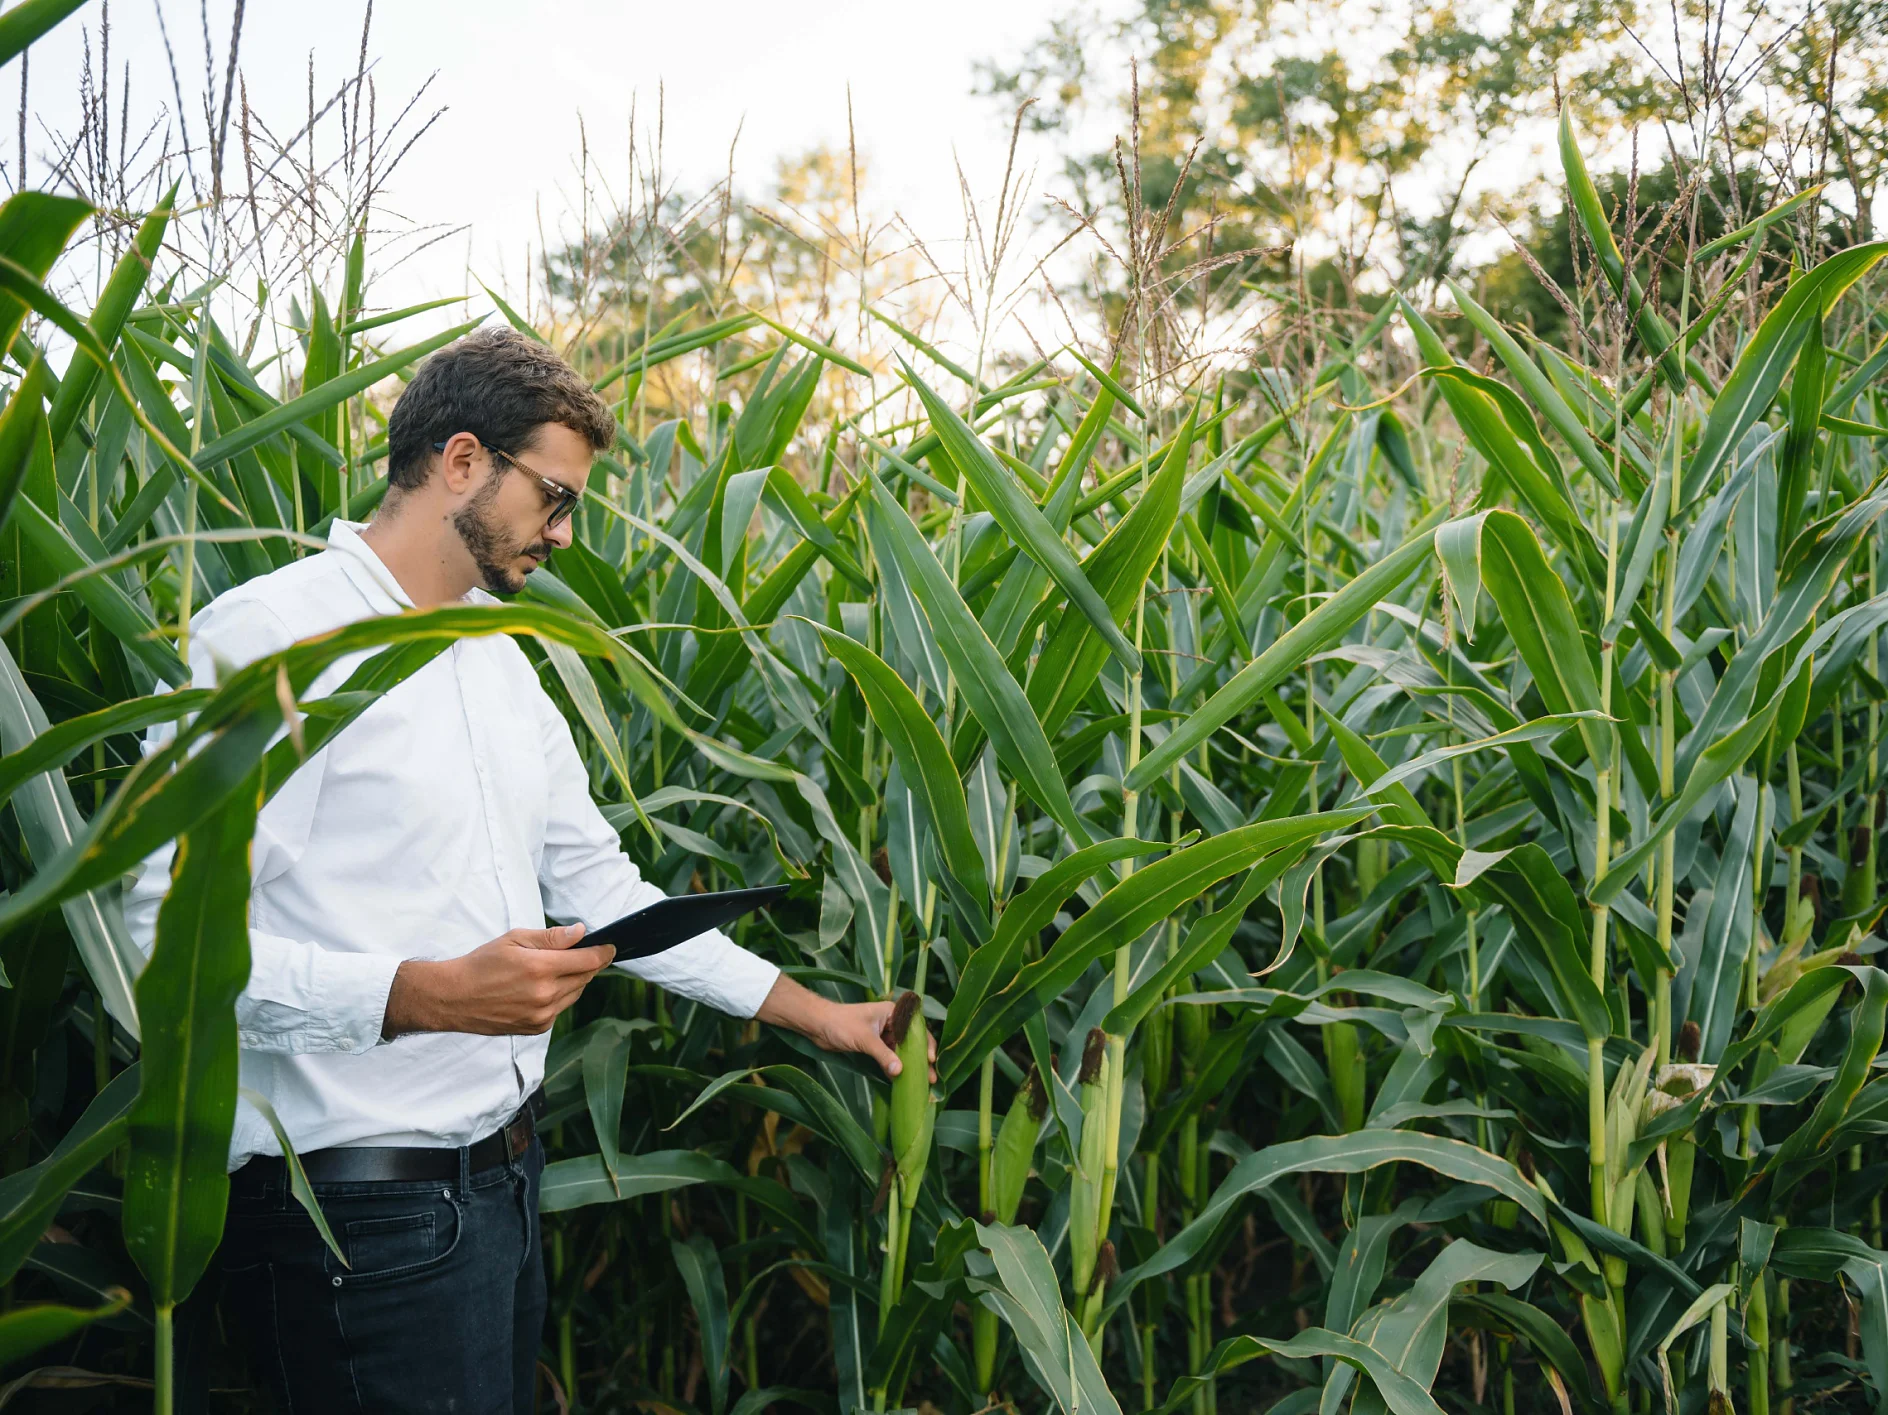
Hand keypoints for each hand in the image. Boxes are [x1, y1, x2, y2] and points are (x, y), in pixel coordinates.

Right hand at [382, 924, 615, 1039]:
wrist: (454, 998)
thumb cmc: (481, 964)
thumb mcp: (514, 939)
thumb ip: (551, 937)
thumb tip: (581, 932)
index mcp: (541, 969)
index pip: (588, 960)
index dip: (603, 952)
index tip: (611, 946)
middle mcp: (545, 995)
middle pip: (585, 977)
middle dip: (588, 963)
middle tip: (585, 952)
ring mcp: (542, 1015)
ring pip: (575, 994)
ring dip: (575, 980)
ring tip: (558, 968)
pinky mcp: (537, 1028)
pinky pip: (561, 1009)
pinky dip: (560, 996)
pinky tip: (544, 987)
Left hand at [755, 975, 937, 1081]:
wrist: (818, 1025)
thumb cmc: (841, 1023)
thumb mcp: (864, 1039)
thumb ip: (883, 1055)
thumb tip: (900, 1071)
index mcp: (893, 1013)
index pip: (916, 1028)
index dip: (925, 1044)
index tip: (930, 1061)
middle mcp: (892, 1022)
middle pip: (912, 1042)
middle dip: (922, 1060)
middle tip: (932, 1077)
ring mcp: (883, 1035)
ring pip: (902, 1051)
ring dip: (911, 1066)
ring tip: (923, 1082)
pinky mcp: (874, 1046)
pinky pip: (890, 1057)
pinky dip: (896, 1067)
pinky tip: (904, 1080)